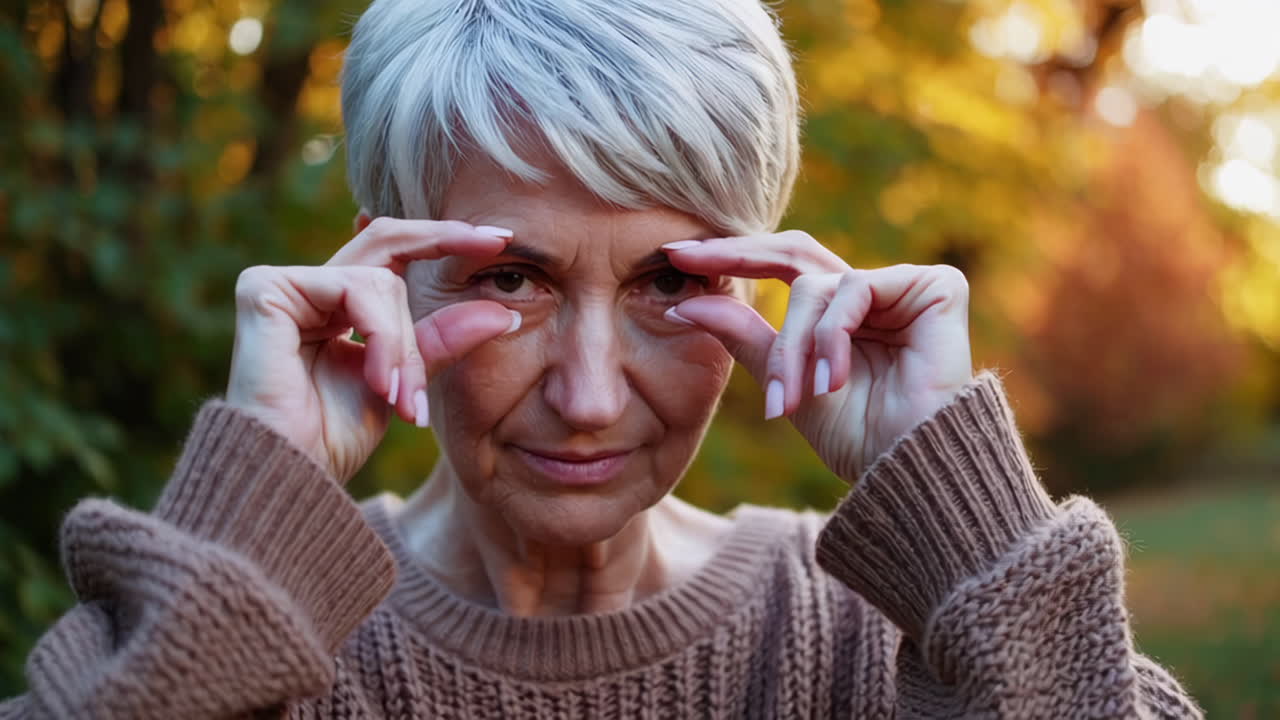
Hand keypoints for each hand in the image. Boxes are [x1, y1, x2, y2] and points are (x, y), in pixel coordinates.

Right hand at [225, 218, 519, 483]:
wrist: (292, 472)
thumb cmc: (334, 437)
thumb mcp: (404, 381)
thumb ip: (441, 341)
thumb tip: (505, 313)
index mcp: (338, 305)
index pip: (394, 252)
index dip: (443, 239)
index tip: (501, 238)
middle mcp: (309, 287)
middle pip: (387, 238)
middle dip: (445, 238)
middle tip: (497, 242)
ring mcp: (283, 284)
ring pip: (381, 281)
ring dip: (404, 344)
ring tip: (401, 396)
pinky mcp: (265, 288)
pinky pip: (353, 289)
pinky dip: (380, 337)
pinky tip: (377, 382)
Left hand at [663, 231, 972, 480]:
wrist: (909, 470)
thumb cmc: (856, 436)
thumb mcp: (783, 380)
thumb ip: (742, 335)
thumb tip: (682, 304)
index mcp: (837, 311)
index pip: (779, 264)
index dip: (730, 255)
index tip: (674, 255)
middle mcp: (870, 292)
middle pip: (795, 251)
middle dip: (738, 255)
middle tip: (690, 261)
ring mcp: (904, 286)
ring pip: (815, 287)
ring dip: (793, 347)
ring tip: (792, 399)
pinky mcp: (936, 287)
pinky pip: (856, 289)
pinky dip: (832, 338)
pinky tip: (832, 381)